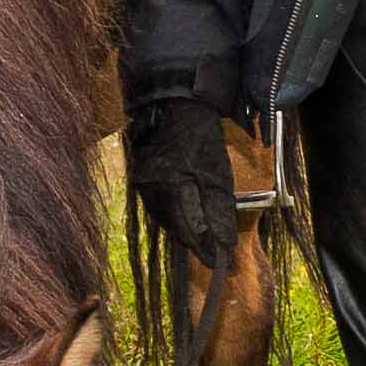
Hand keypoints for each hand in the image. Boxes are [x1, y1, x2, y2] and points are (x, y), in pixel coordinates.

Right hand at [125, 100, 238, 255]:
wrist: (174, 103)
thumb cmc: (201, 135)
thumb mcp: (217, 172)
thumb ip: (219, 210)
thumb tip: (226, 245)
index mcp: (171, 187)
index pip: (190, 231)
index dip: (206, 249)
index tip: (221, 263)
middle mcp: (151, 190)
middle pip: (175, 228)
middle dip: (195, 242)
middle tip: (214, 254)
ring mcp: (142, 183)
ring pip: (164, 219)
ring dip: (183, 229)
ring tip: (202, 238)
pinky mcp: (140, 177)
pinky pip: (157, 206)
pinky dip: (173, 214)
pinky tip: (184, 215)